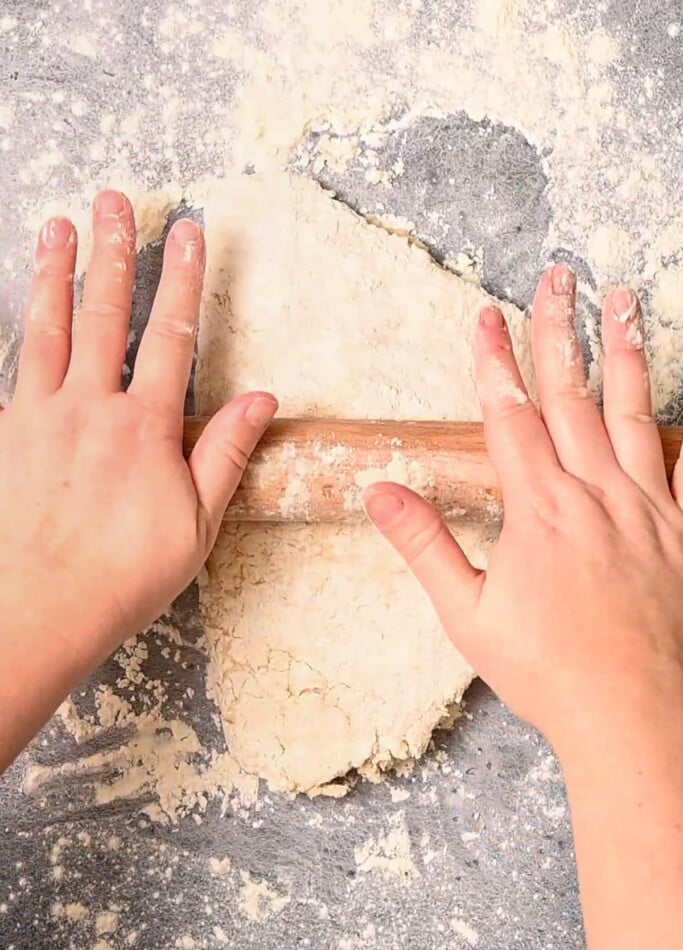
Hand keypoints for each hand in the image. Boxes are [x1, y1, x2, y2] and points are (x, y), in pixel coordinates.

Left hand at [0, 190, 276, 720]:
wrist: (41, 610)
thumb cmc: (125, 575)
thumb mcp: (197, 522)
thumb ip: (224, 453)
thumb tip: (260, 399)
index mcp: (144, 427)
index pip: (170, 335)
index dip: (181, 279)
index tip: (186, 231)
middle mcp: (90, 408)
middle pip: (105, 314)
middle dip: (112, 252)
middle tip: (112, 201)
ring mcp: (41, 417)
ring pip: (50, 329)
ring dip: (55, 274)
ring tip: (56, 227)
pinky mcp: (8, 435)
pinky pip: (17, 368)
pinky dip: (24, 330)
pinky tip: (24, 309)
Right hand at [365, 265, 682, 750]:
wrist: (638, 716)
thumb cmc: (549, 671)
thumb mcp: (468, 614)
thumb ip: (424, 544)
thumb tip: (378, 491)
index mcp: (539, 509)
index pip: (510, 415)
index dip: (495, 361)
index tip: (487, 315)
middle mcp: (596, 495)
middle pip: (572, 396)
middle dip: (559, 331)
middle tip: (558, 277)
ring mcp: (648, 510)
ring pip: (634, 414)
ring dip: (623, 353)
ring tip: (623, 301)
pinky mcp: (682, 534)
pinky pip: (682, 467)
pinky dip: (677, 432)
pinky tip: (676, 408)